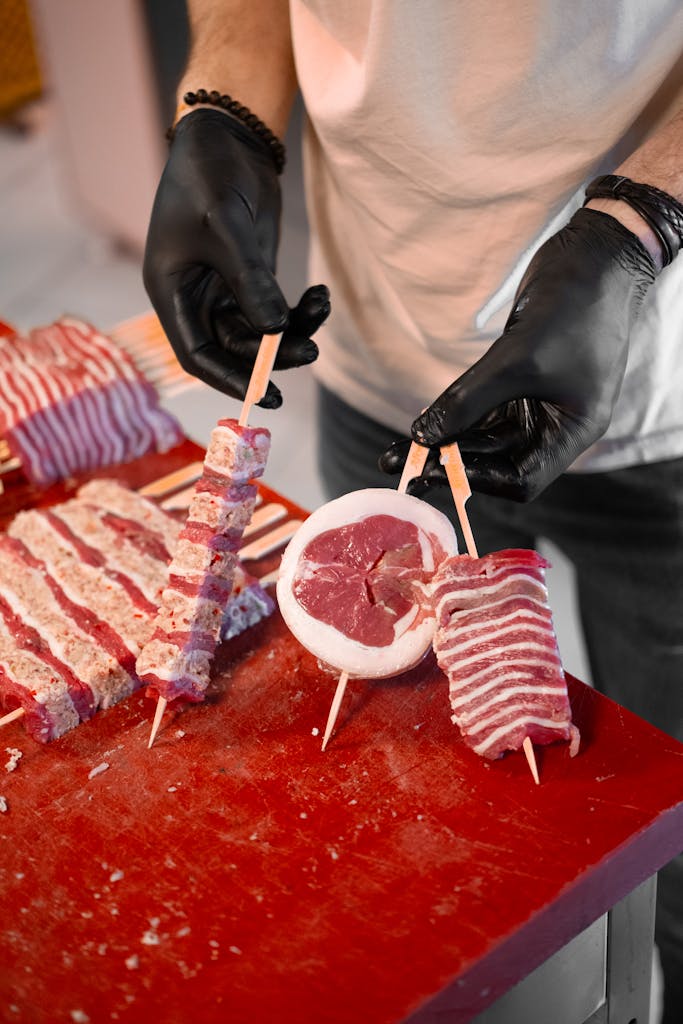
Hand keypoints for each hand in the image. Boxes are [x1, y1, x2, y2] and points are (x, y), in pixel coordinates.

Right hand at [143, 108, 329, 404]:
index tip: (265, 395)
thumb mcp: (226, 225)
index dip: (230, 380)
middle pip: (234, 348)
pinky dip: (301, 310)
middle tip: (312, 351)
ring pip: (260, 332)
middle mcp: (196, 298)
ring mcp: (225, 289)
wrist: (226, 134)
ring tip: (321, 307)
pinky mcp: (252, 277)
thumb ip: (251, 280)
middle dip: (273, 353)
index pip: (197, 355)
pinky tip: (321, 294)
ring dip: (293, 330)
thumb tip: (276, 332)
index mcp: (172, 292)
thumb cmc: (208, 173)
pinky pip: (276, 310)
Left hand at [379, 208, 655, 500]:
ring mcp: (537, 402)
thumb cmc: (574, 307)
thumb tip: (422, 437)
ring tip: (398, 452)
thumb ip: (468, 400)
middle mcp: (556, 424)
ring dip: (445, 442)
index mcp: (573, 430)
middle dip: (450, 463)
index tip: (436, 470)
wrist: (595, 253)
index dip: (479, 479)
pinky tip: (422, 423)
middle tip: (401, 466)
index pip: (523, 479)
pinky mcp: (519, 379)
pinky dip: (453, 416)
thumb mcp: (518, 358)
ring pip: (484, 436)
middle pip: (497, 461)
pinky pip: (481, 409)